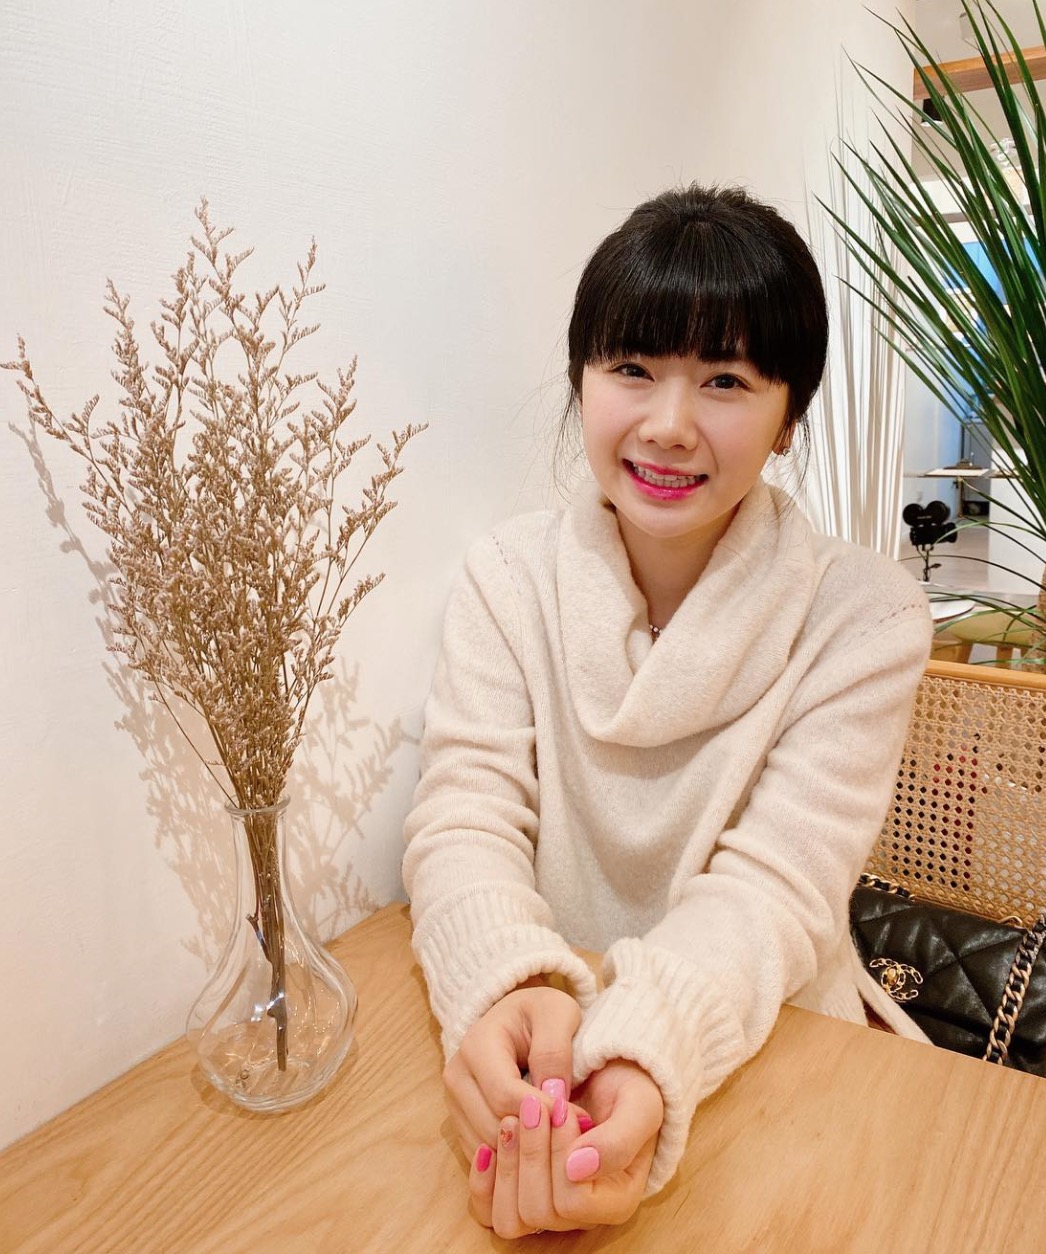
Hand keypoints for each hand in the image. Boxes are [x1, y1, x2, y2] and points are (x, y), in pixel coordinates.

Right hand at [443, 985, 581, 1158]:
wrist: (517, 1017)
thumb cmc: (541, 1013)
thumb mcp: (557, 1014)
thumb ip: (555, 1051)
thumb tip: (553, 1097)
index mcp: (476, 1045)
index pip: (505, 1095)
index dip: (545, 1112)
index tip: (582, 1120)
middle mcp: (457, 1076)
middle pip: (493, 1127)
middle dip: (537, 1138)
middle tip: (577, 1140)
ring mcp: (454, 1103)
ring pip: (488, 1147)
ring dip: (526, 1154)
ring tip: (564, 1146)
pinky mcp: (461, 1123)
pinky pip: (485, 1157)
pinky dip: (514, 1161)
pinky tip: (544, 1151)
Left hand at [468, 1058, 663, 1237]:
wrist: (606, 1074)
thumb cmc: (627, 1088)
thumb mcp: (640, 1104)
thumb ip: (619, 1139)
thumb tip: (577, 1168)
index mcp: (616, 1200)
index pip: (573, 1202)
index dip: (561, 1153)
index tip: (560, 1107)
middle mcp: (581, 1215)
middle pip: (538, 1212)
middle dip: (531, 1154)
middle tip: (532, 1104)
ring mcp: (549, 1206)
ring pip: (510, 1219)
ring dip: (508, 1164)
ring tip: (512, 1120)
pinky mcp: (521, 1193)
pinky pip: (488, 1211)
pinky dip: (483, 1180)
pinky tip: (488, 1144)